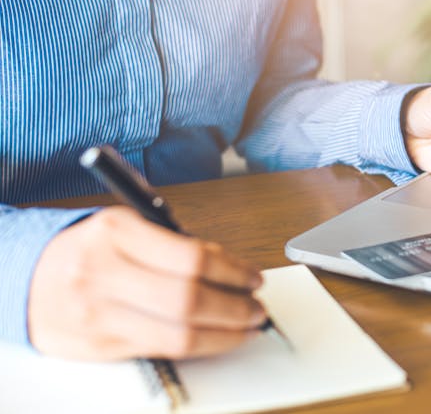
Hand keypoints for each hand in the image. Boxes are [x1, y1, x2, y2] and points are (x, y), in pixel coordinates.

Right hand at [28, 207, 266, 360]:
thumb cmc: (89, 249)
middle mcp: (104, 272)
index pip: (192, 257)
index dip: (233, 271)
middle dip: (235, 307)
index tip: (253, 277)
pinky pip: (162, 352)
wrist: (25, 278)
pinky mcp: (99, 346)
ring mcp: (99, 314)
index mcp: (116, 232)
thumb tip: (230, 270)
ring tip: (246, 326)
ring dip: (225, 333)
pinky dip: (199, 347)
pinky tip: (216, 339)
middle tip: (256, 308)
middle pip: (189, 299)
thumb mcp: (126, 228)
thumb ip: (174, 244)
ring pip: (179, 334)